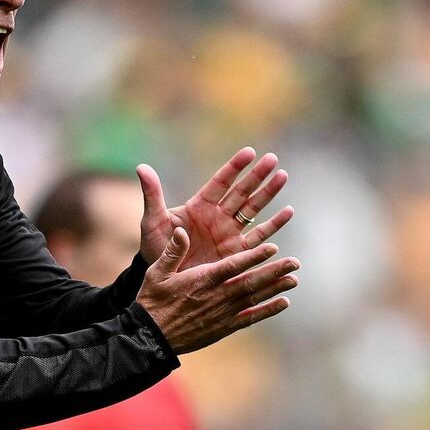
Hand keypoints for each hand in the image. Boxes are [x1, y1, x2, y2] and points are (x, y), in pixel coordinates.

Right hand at [137, 228, 298, 353]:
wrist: (151, 336)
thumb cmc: (152, 300)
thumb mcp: (157, 272)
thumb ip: (172, 251)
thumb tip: (180, 229)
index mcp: (201, 280)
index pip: (233, 266)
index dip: (254, 257)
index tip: (273, 248)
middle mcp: (216, 296)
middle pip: (250, 282)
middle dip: (273, 271)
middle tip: (295, 263)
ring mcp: (222, 313)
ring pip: (254, 298)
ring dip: (275, 288)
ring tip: (294, 280)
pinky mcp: (223, 327)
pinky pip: (250, 317)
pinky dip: (267, 310)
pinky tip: (283, 303)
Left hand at [138, 147, 292, 269]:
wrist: (164, 277)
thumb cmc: (156, 248)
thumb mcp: (153, 221)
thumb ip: (152, 195)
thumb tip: (141, 167)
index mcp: (199, 206)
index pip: (220, 182)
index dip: (234, 167)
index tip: (250, 152)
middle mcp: (217, 216)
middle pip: (241, 191)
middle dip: (257, 175)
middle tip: (273, 159)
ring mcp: (229, 233)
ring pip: (253, 209)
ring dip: (268, 193)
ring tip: (283, 176)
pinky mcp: (236, 252)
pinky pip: (258, 236)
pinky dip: (273, 224)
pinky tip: (288, 211)